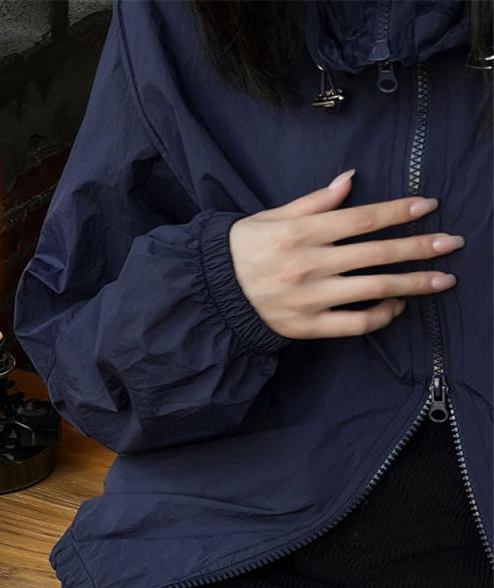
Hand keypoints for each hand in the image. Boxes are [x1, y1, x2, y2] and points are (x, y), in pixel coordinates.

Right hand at [228, 169, 463, 338]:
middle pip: (377, 253)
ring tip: (444, 279)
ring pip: (374, 289)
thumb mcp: (272, 216)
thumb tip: (350, 179)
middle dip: (419, 246)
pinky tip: (396, 306)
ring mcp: (311, 298)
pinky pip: (355, 323)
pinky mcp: (308, 326)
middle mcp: (310, 264)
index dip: (398, 211)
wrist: (216, 291)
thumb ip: (313, 200)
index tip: (428, 206)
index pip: (361, 219)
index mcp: (301, 232)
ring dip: (414, 283)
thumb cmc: (244, 248)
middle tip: (453, 243)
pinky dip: (381, 315)